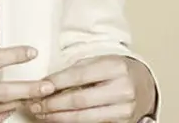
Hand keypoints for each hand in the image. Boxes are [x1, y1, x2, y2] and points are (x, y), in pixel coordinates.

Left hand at [25, 55, 155, 121]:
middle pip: (80, 100)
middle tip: (35, 104)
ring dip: (59, 116)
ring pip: (85, 117)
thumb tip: (48, 83)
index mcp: (115, 67)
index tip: (39, 86)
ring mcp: (125, 109)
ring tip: (42, 113)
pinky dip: (73, 121)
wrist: (143, 83)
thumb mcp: (98, 61)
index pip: (79, 76)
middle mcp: (122, 89)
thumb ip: (76, 71)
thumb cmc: (115, 69)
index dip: (56, 82)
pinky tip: (59, 118)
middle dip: (53, 104)